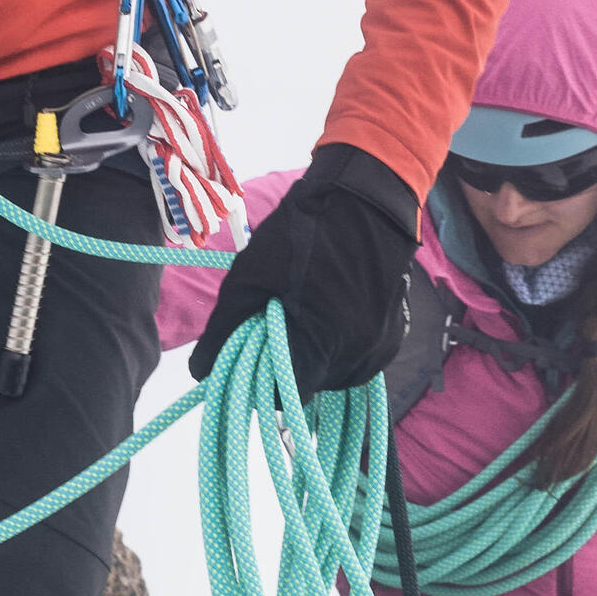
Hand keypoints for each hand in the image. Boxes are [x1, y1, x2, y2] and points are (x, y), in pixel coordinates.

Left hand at [188, 144, 417, 395]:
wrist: (366, 198)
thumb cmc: (303, 232)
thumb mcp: (250, 277)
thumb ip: (223, 330)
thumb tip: (201, 372)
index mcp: (325, 345)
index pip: (287, 397)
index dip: (263, 382)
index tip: (253, 357)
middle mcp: (360, 356)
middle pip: (310, 386)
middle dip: (288, 363)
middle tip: (277, 322)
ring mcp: (382, 347)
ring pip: (334, 374)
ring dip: (314, 355)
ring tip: (304, 311)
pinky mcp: (395, 334)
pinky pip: (357, 358)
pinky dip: (338, 345)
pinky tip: (328, 311)